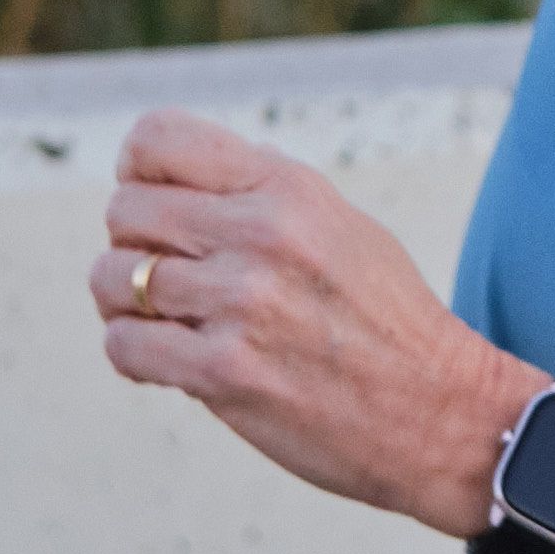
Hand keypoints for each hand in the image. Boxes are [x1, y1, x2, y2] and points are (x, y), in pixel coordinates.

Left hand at [94, 111, 528, 538]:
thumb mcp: (341, 225)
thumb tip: (182, 173)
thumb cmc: (389, 320)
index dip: (138, 174)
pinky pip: (124, 347)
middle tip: (168, 278)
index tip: (157, 206)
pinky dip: (135, 354)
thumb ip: (265, 194)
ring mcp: (240, 304)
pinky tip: (172, 362)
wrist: (441, 412)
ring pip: (113, 280)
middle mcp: (261, 234)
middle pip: (123, 211)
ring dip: (126, 305)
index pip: (156, 141)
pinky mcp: (223, 374)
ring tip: (165, 322)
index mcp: (288, 187)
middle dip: (132, 246)